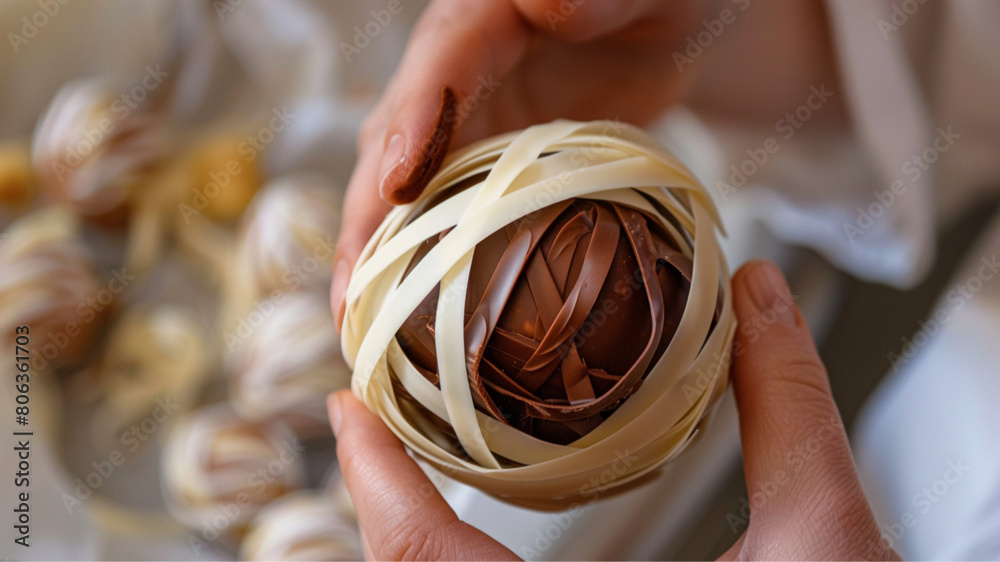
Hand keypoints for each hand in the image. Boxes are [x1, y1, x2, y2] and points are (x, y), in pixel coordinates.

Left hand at [328, 260, 897, 559]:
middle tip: (371, 422)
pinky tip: (470, 535)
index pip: (428, 561)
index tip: (348, 403)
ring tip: (406, 471)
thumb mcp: (827, 535)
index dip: (374, 480)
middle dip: (380, 509)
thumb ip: (787, 407)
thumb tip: (760, 294)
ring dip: (412, 545)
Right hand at [330, 0, 712, 326]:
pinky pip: (449, 213)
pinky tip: (418, 320)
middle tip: (350, 295)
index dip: (411, 122)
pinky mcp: (487, 163)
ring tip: (361, 327)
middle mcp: (454, 73)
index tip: (397, 184)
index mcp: (481, 17)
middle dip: (365, 219)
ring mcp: (466, 122)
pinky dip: (429, 262)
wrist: (661, 26)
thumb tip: (548, 2)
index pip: (438, 64)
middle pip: (393, 143)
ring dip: (380, 256)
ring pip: (407, 190)